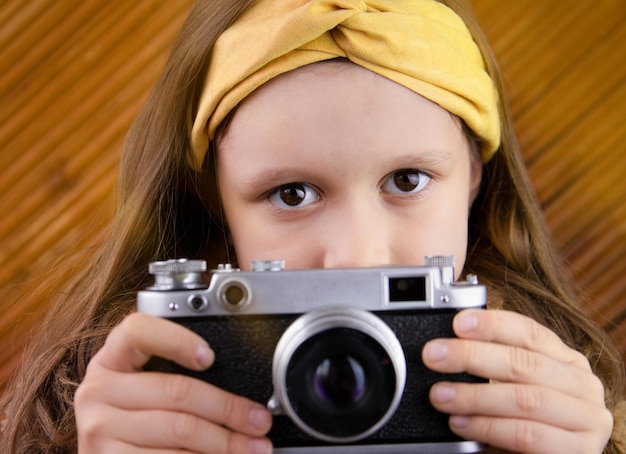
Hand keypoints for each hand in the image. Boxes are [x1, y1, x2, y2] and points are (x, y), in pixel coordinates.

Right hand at [75, 312, 272, 452]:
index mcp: (110, 361)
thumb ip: (172, 374)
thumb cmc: (132, 420)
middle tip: (259, 420)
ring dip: (226, 442)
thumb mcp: (142, 388)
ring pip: (181, 430)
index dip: (177, 340)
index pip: (137, 331)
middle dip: (229, 408)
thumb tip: (238, 386)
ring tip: (253, 446)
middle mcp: (98, 392)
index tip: (210, 356)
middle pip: (177, 390)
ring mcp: (99, 430)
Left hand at [422, 309, 612, 453]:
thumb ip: (493, 366)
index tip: (458, 323)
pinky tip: (460, 424)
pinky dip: (487, 427)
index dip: (493, 325)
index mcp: (567, 360)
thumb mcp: (511, 388)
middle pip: (522, 363)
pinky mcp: (580, 451)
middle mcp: (583, 385)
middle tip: (433, 356)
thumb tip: (448, 345)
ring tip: (440, 395)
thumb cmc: (523, 423)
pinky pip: (525, 434)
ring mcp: (587, 419)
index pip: (529, 332)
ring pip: (523, 399)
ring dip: (473, 396)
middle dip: (471, 356)